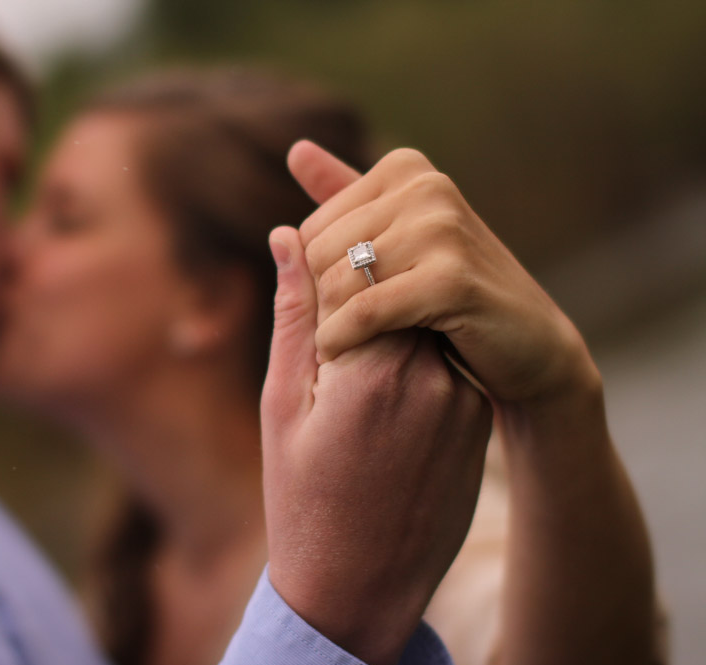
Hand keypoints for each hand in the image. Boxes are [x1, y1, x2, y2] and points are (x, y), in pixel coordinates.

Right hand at [260, 224, 491, 664]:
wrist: (360, 589)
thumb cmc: (302, 499)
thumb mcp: (281, 404)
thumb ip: (292, 314)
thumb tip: (287, 235)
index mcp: (372, 366)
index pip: (356, 267)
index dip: (326, 253)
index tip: (304, 256)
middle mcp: (431, 373)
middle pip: (396, 284)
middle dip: (359, 277)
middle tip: (326, 294)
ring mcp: (462, 396)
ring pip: (421, 316)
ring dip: (387, 312)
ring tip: (349, 356)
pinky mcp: (476, 416)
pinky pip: (442, 356)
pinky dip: (410, 350)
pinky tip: (378, 392)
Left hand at [288, 142, 598, 412]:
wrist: (529, 343)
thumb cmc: (454, 291)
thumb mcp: (397, 235)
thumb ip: (346, 193)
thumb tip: (296, 150)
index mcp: (406, 168)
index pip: (310, 229)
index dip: (316, 276)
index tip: (344, 303)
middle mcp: (426, 186)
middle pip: (318, 253)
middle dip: (321, 301)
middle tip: (343, 331)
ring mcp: (442, 228)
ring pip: (336, 282)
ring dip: (329, 324)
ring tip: (345, 343)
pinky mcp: (452, 278)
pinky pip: (363, 311)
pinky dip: (341, 338)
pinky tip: (340, 353)